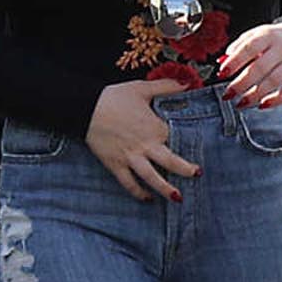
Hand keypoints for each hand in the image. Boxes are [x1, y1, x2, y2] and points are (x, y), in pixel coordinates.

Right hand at [85, 79, 198, 200]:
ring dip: (165, 189)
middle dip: (186, 170)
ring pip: (152, 178)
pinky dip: (138, 193)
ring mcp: (130, 157)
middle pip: (170, 162)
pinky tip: (146, 198)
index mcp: (155, 128)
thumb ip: (166, 86)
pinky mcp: (115, 165)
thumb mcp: (142, 88)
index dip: (185, 142)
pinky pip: (128, 183)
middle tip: (197, 175)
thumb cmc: (114, 97)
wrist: (85, 107)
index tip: (195, 148)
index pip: (176, 137)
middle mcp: (146, 145)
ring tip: (177, 198)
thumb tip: (185, 83)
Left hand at [219, 22, 281, 110]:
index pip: (249, 48)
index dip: (234, 62)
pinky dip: (274, 101)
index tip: (222, 73)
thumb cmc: (275, 39)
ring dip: (254, 96)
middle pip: (259, 68)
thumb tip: (222, 62)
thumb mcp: (258, 34)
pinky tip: (262, 105)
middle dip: (240, 84)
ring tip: (240, 103)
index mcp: (268, 36)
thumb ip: (239, 45)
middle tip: (227, 95)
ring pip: (272, 82)